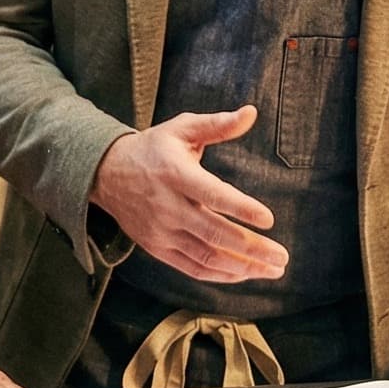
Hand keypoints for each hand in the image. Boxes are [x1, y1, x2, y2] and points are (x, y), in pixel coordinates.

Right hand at [90, 108, 287, 282]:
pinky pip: (192, 268)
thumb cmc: (153, 148)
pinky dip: (220, 274)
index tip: (269, 219)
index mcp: (175, 174)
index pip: (212, 195)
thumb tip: (251, 113)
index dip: (241, 209)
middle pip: (214, 233)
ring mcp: (161, 230)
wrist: (106, 173)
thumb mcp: (181, 128)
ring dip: (243, 267)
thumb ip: (217, 124)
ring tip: (273, 269)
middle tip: (282, 256)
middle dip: (252, 248)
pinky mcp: (157, 247)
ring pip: (206, 256)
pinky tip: (244, 273)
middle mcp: (167, 206)